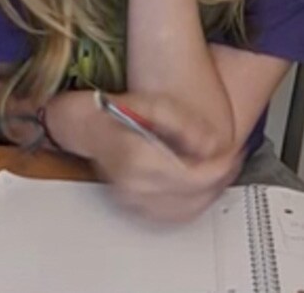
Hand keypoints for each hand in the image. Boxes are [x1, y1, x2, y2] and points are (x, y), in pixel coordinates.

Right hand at [89, 93, 241, 221]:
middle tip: (231, 163)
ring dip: (209, 194)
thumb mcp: (154, 104)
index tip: (231, 156)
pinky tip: (200, 188)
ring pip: (185, 211)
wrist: (89, 126)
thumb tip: (210, 147)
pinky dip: (193, 204)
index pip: (193, 177)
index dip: (219, 169)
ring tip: (219, 174)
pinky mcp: (134, 206)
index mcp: (139, 159)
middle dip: (219, 180)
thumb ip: (184, 123)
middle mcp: (135, 184)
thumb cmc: (117, 112)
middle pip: (193, 196)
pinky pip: (172, 216)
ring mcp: (133, 198)